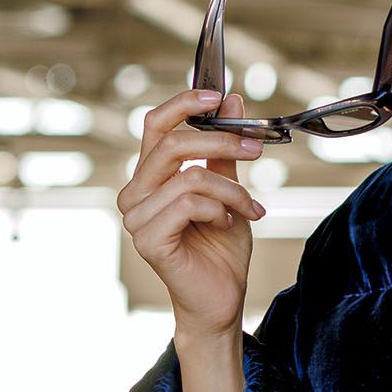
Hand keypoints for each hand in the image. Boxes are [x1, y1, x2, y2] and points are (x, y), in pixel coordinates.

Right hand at [117, 89, 267, 335]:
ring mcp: (136, 218)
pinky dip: (219, 210)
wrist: (221, 298)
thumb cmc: (220, 248)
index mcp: (150, 177)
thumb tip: (231, 101)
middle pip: (172, 144)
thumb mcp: (229, 190)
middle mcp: (136, 194)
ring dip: (232, 190)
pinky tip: (227, 225)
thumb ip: (224, 150)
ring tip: (249, 209)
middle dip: (222, 141)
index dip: (184, 103)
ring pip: (190, 177)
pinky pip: (188, 204)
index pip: (155, 125)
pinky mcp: (148, 240)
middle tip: (256, 148)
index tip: (218, 93)